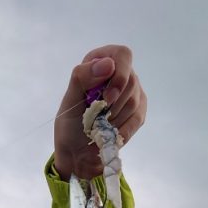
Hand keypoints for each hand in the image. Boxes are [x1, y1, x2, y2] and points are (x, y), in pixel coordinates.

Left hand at [53, 45, 146, 180]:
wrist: (77, 152)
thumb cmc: (70, 124)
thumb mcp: (69, 100)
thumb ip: (82, 77)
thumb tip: (108, 64)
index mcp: (101, 62)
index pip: (122, 55)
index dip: (119, 74)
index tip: (107, 97)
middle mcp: (120, 73)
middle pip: (130, 81)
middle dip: (112, 104)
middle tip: (95, 117)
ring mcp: (132, 92)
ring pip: (134, 101)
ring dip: (114, 118)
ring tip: (99, 125)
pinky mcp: (138, 112)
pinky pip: (138, 118)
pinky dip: (122, 130)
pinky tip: (110, 134)